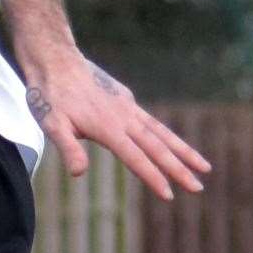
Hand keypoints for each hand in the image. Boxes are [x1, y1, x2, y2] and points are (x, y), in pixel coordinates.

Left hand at [20, 51, 208, 199]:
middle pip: (157, 147)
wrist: (54, 57)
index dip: (152, 177)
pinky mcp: (124, 98)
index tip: (169, 195)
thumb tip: (79, 173)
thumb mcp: (50, 123)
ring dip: (183, 150)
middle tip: (198, 188)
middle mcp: (124, 116)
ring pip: (161, 132)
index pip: (136, 158)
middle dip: (179, 169)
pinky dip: (166, 134)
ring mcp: (127, 106)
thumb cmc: (48, 94)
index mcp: (107, 127)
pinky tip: (171, 144)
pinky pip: (150, 120)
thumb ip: (67, 147)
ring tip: (204, 166)